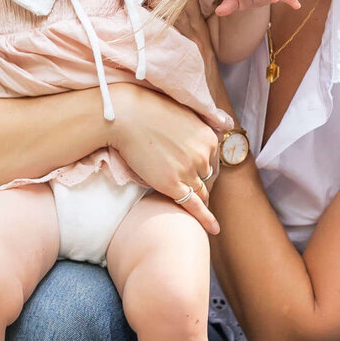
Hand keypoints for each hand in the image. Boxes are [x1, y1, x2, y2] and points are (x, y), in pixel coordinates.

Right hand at [107, 84, 226, 235]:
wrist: (125, 116)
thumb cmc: (148, 110)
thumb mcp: (184, 111)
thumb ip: (197, 125)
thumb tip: (211, 127)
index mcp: (209, 137)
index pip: (211, 160)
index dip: (201, 166)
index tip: (194, 169)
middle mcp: (203, 155)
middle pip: (205, 176)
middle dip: (198, 180)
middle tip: (185, 182)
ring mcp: (188, 171)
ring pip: (199, 191)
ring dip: (196, 196)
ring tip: (194, 205)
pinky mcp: (172, 184)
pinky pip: (193, 205)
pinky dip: (205, 219)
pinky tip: (214, 230)